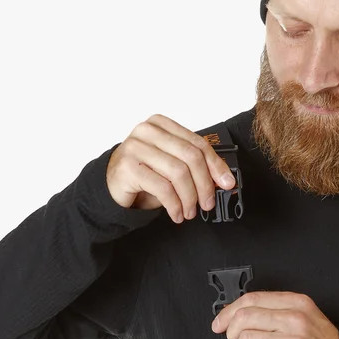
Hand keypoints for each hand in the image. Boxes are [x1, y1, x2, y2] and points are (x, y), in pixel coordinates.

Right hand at [106, 114, 237, 223]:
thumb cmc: (144, 175)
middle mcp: (147, 131)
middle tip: (208, 203)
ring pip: (178, 173)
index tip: (226, 183)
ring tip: (189, 212)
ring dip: (189, 198)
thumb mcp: (171, 166)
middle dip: (204, 184)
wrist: (111, 186)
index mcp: (161, 124)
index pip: (197, 143)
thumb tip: (223, 179)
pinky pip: (162, 188)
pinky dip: (174, 205)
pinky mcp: (128, 167)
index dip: (216, 165)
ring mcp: (135, 147)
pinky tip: (177, 214)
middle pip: (190, 156)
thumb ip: (193, 165)